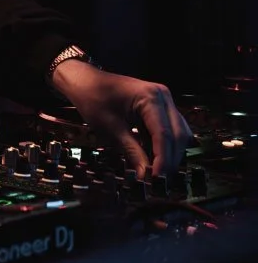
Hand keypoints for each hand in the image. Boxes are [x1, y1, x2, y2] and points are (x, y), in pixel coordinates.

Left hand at [50, 60, 191, 176]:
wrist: (85, 81)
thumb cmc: (94, 100)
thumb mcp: (111, 129)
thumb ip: (132, 152)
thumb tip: (145, 177)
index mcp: (151, 98)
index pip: (164, 134)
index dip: (163, 160)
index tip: (157, 180)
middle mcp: (163, 96)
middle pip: (177, 135)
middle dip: (170, 159)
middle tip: (159, 181)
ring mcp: (164, 100)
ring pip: (178, 133)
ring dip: (170, 153)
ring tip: (157, 173)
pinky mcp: (160, 106)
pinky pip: (170, 128)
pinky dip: (164, 144)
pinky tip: (155, 159)